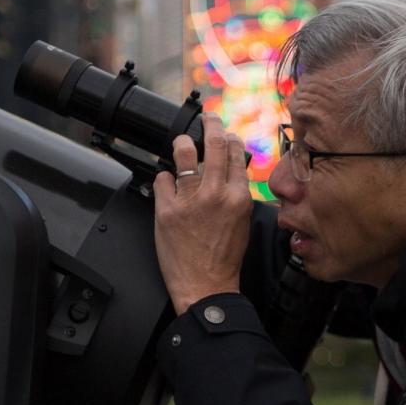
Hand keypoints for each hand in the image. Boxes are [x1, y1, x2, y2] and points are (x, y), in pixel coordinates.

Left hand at [154, 132, 251, 316]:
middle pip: (215, 144)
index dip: (230, 138)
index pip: (236, 154)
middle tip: (207, 118)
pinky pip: (162, 179)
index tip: (225, 133)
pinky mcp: (166, 211)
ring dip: (183, 144)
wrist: (205, 286)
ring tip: (182, 142)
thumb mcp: (243, 222)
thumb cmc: (225, 258)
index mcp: (239, 197)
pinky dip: (164, 179)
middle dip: (211, 124)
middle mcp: (215, 194)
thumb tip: (233, 171)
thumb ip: (238, 194)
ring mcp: (190, 201)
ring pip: (184, 154)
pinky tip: (167, 184)